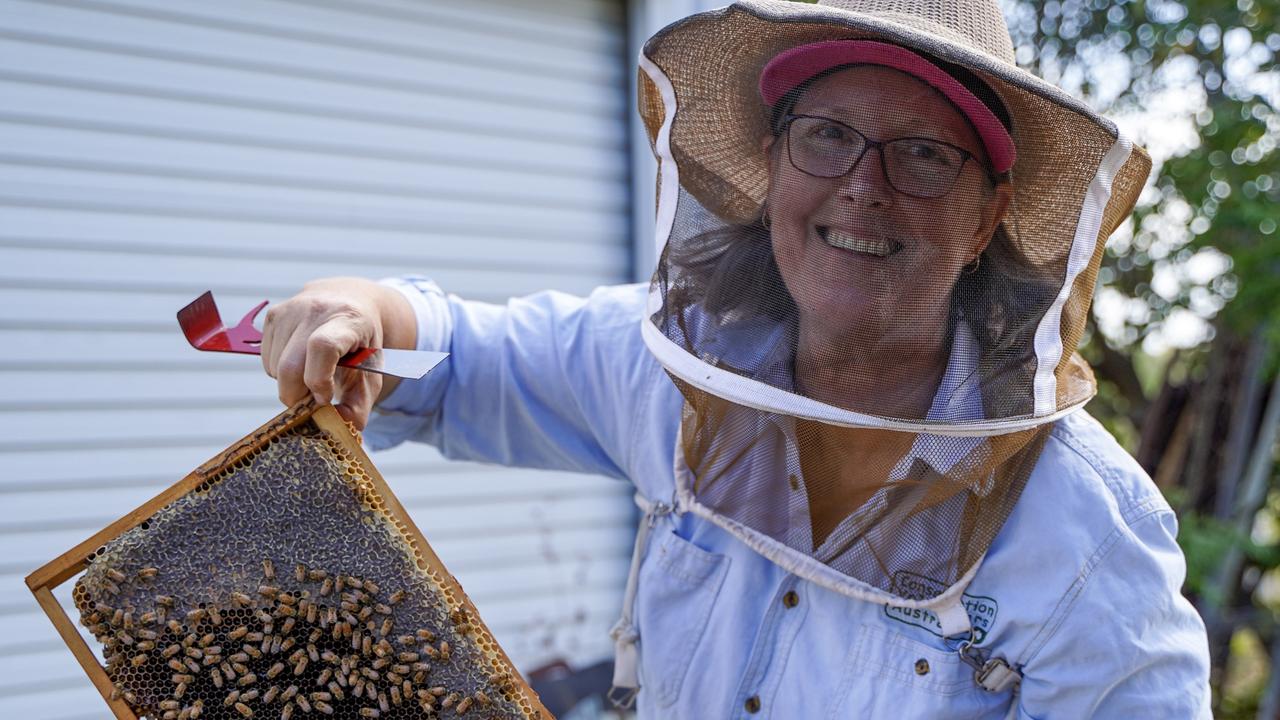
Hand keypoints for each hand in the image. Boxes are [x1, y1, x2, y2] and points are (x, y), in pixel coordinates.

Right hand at [260, 277, 415, 428]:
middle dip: (298, 395)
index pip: (322, 347)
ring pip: (275, 368)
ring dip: (291, 384)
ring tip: (313, 374)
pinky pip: (266, 360)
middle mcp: (315, 309)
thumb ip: (359, 405)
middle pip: (290, 366)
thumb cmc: (362, 343)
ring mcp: (290, 310)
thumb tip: (340, 426)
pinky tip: (301, 361)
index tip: (325, 397)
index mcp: (347, 319)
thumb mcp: (371, 373)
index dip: (318, 380)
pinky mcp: (272, 315)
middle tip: (314, 400)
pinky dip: (280, 372)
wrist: (350, 301)